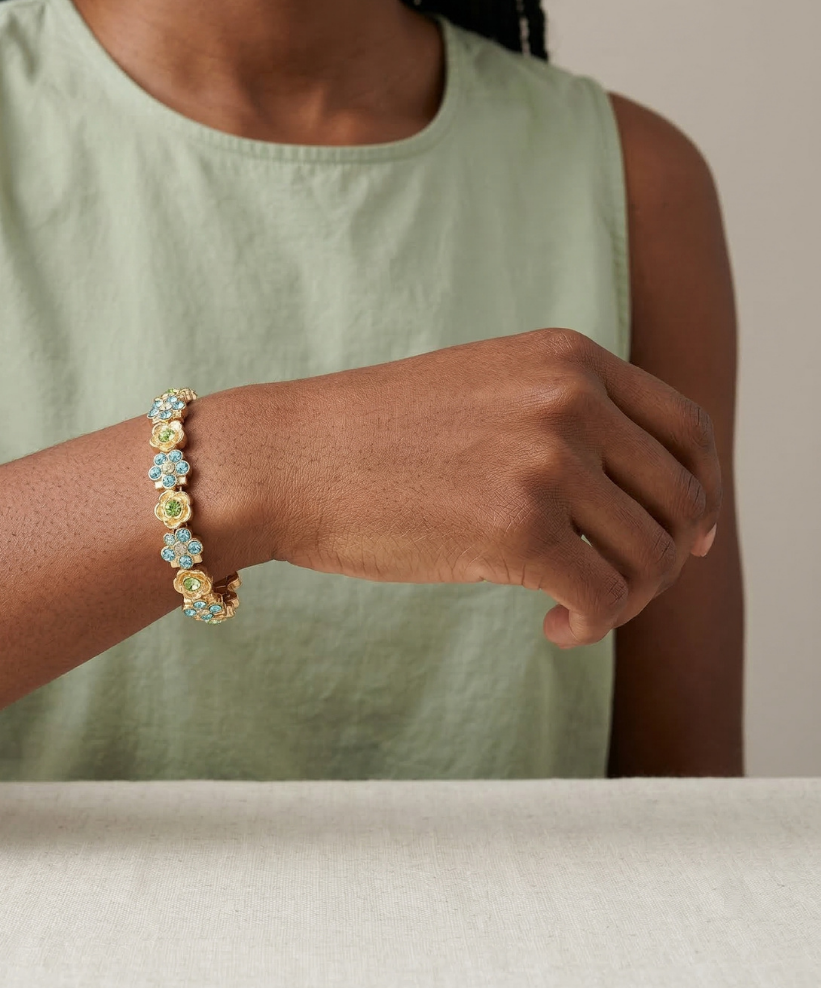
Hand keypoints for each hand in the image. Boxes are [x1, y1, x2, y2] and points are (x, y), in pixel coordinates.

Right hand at [258, 328, 720, 647]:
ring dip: (627, 599)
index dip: (701, 493)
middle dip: (666, 559)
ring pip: (652, 556)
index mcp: (567, 358)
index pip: (687, 430)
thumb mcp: (484, 392)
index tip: (688, 539)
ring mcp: (546, 460)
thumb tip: (634, 496)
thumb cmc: (373, 438)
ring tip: (571, 609)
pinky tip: (551, 628)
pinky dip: (592, 627)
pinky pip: (608, 599)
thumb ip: (561, 418)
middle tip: (617, 590)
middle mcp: (570, 399)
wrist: (287, 458)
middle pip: (682, 500)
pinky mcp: (518, 529)